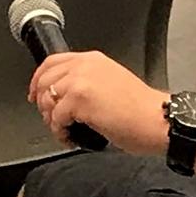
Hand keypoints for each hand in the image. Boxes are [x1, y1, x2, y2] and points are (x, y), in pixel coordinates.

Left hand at [27, 50, 169, 154]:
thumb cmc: (143, 110)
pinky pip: (56, 117)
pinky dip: (59, 131)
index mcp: (93, 60)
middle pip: (45, 80)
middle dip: (43, 103)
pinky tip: (70, 136)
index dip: (38, 79)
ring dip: (51, 119)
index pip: (52, 62)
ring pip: (48, 99)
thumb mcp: (112, 82)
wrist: (159, 121)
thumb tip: (66, 95)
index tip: (35, 94)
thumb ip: (88, 81)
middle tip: (49, 118)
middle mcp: (85, 66)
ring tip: (63, 129)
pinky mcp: (80, 100)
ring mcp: (80, 81)